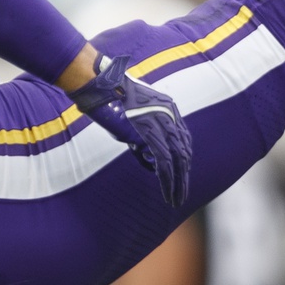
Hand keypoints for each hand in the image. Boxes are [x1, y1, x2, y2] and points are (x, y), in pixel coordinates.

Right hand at [70, 54, 191, 206]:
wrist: (100, 85)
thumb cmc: (109, 100)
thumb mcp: (132, 119)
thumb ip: (142, 139)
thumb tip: (149, 162)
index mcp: (168, 108)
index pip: (183, 140)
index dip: (183, 161)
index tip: (181, 178)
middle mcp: (170, 114)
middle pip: (184, 151)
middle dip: (184, 177)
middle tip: (182, 195)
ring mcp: (161, 123)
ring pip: (178, 160)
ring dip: (177, 183)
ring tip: (175, 199)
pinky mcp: (150, 132)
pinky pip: (164, 161)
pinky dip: (167, 180)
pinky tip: (167, 192)